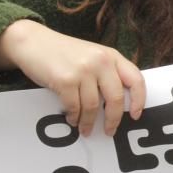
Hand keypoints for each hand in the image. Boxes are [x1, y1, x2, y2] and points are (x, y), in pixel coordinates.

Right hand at [0, 20, 145, 136]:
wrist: (33, 41)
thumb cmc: (64, 53)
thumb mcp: (92, 56)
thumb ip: (107, 73)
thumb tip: (118, 104)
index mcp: (111, 56)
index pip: (136, 80)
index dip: (139, 100)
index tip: (136, 115)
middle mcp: (100, 61)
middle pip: (116, 98)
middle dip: (113, 120)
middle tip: (110, 131)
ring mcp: (83, 70)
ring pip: (93, 106)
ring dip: (89, 122)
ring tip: (85, 129)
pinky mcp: (65, 80)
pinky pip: (74, 107)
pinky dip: (74, 117)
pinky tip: (72, 119)